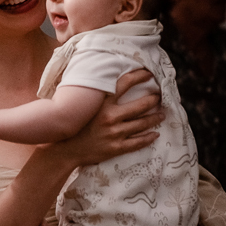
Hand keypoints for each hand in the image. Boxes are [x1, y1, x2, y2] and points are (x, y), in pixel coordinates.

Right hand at [48, 69, 163, 167]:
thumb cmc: (72, 127)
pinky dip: (149, 138)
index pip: (124, 84)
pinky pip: (138, 142)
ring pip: (142, 124)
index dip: (139, 76)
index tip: (149, 74)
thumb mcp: (80, 107)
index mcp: (100, 104)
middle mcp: (109, 117)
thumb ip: (92, 95)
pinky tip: (155, 134)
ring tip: (162, 114)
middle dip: (153, 100)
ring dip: (155, 118)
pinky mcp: (116, 148)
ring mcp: (114, 133)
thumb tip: (100, 81)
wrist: (64, 151)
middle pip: (140, 106)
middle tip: (159, 97)